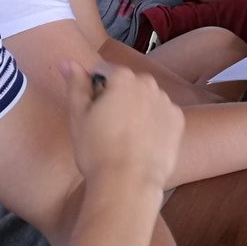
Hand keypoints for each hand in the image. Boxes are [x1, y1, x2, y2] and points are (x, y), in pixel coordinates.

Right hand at [61, 62, 182, 191]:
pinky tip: (142, 142)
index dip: (93, 90)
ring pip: (146, 98)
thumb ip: (75, 85)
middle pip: (126, 83)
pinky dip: (153, 123)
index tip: (90, 112)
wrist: (128, 183)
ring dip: (136, 108)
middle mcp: (148, 83)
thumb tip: (68, 62)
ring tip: (124, 138)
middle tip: (106, 127)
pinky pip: (161, 114)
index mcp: (123, 77)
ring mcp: (166, 101)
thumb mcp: (78, 116)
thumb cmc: (97, 150)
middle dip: (116, 97)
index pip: (102, 71)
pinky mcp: (178, 120)